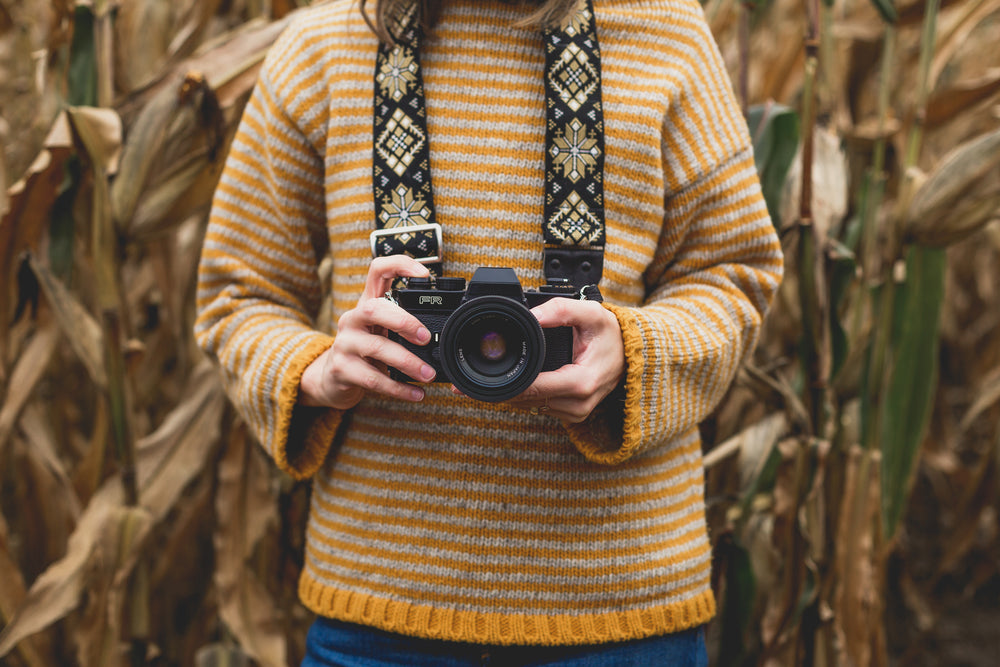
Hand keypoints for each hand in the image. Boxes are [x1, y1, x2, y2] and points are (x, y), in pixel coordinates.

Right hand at [299, 256, 436, 409]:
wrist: (332, 379)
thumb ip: (404, 324)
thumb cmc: (366, 350)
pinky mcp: (341, 369)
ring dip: (407, 361)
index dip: (400, 265)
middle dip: (403, 322)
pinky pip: (373, 379)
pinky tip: (415, 393)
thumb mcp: (381, 330)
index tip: (425, 275)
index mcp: (367, 303)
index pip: (378, 270)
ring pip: (375, 347)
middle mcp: (352, 319)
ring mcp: (344, 343)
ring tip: (427, 374)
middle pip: (373, 309)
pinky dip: (398, 388)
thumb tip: (442, 333)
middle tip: (425, 338)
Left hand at [507, 298, 624, 422]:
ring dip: (522, 391)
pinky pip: (544, 408)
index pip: (534, 389)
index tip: (497, 370)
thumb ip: (560, 310)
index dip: (512, 380)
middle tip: (499, 367)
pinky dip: (534, 396)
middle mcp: (580, 403)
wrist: (631, 353)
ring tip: (518, 369)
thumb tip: (532, 316)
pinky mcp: (576, 415)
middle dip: (512, 385)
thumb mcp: (591, 313)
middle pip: (530, 400)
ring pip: (534, 406)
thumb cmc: (611, 334)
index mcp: (582, 382)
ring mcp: (579, 412)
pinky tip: (533, 380)